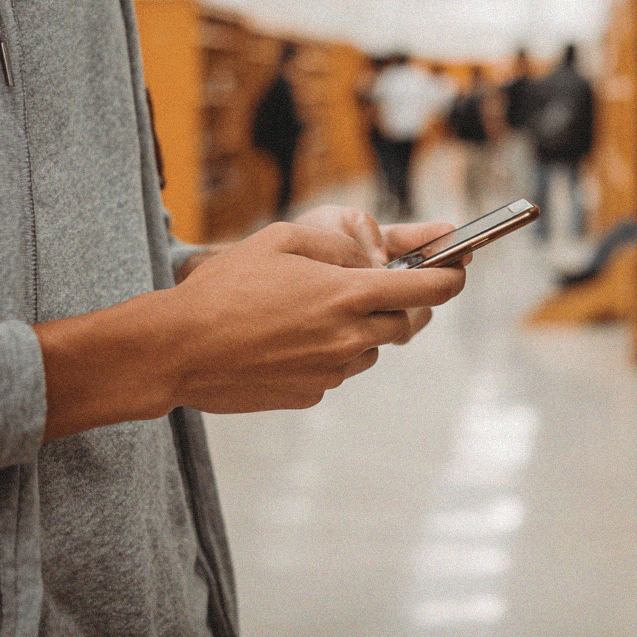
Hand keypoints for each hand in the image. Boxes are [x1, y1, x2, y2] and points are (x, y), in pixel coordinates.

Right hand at [168, 222, 464, 410]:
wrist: (177, 349)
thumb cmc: (224, 288)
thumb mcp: (281, 241)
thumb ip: (337, 249)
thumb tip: (370, 261)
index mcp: (349, 295)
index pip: (429, 289)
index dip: (452, 277)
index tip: (458, 270)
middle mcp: (350, 336)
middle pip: (406, 323)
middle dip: (402, 303)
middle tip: (378, 287)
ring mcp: (332, 370)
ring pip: (370, 348)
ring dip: (360, 329)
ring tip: (312, 313)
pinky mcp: (311, 394)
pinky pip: (337, 369)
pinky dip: (328, 353)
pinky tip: (289, 339)